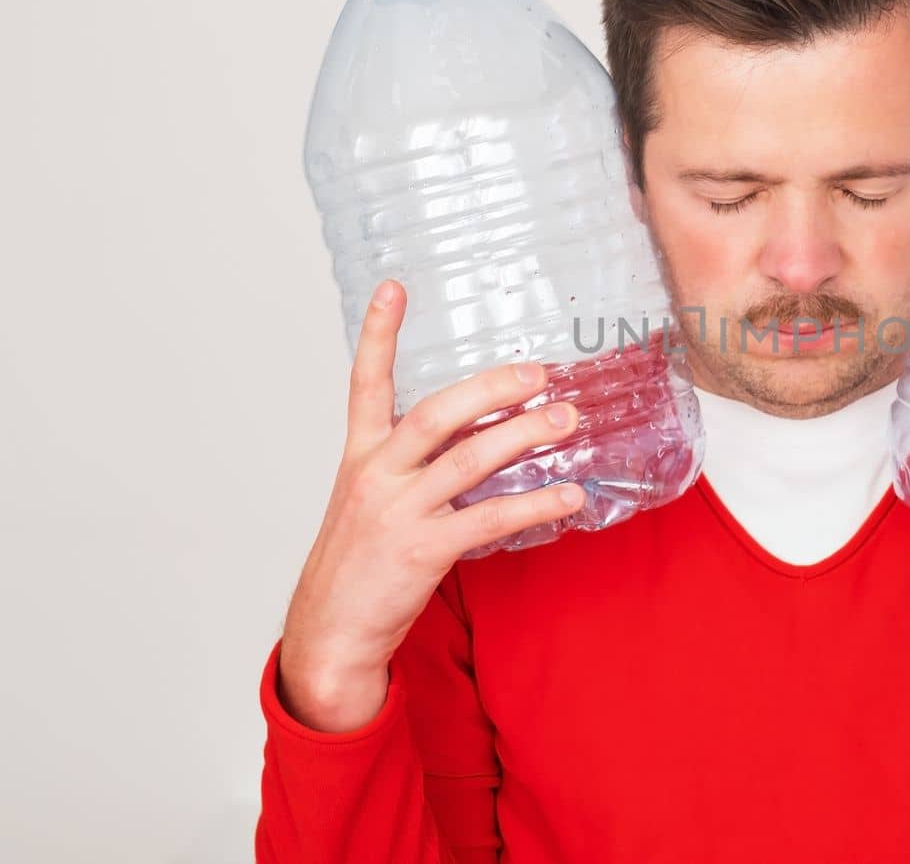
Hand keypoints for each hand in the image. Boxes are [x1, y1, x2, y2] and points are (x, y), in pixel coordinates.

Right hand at [278, 280, 586, 731]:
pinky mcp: (421, 551)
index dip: (377, 333)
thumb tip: (486, 427)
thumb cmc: (361, 559)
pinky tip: (568, 495)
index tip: (393, 287)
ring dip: (525, 435)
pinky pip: (488, 518)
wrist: (331, 631)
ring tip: (569, 420)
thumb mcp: (375, 497)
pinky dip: (534, 503)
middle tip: (540, 373)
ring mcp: (398, 512)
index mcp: (361, 454)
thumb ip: (419, 460)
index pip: (365, 382)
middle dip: (492, 388)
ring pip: (469, 459)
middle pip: (436, 413)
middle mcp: (376, 474)